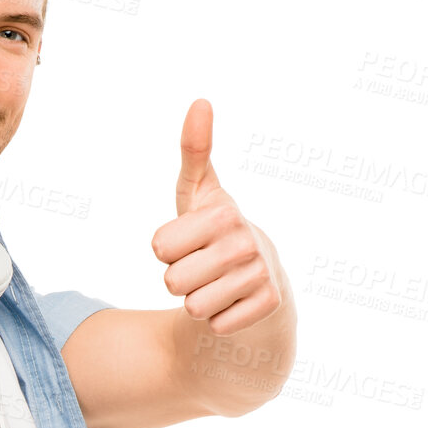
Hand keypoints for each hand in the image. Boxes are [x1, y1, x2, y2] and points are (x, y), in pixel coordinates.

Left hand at [151, 98, 282, 334]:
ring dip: (198, 300)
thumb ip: (194, 151)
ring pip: (193, 308)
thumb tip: (200, 101)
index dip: (167, 250)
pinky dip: (219, 319)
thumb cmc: (217, 229)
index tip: (188, 241)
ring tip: (216, 283)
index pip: (159, 249)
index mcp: (221, 214)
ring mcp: (259, 275)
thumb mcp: (201, 193)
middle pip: (172, 282)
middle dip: (181, 279)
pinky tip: (233, 301)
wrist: (263, 273)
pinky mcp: (268, 305)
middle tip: (202, 266)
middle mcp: (244, 242)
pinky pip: (216, 326)